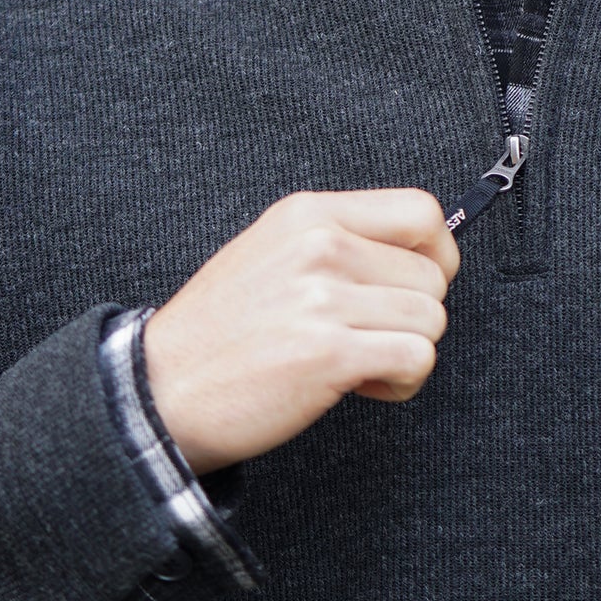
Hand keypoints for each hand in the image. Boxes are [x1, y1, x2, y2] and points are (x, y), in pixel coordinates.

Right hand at [141, 190, 460, 474]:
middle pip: (434, 275)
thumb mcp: (271, 252)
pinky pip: (417, 359)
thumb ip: (337, 240)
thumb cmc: (219, 330)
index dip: (437, 253)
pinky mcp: (330, 354)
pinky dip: (401, 382)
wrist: (162, 389)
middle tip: (366, 337)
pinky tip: (361, 385)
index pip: (422, 211)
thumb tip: (415, 252)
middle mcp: (321, 246)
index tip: (417, 284)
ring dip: (406, 352)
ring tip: (359, 363)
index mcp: (308, 214)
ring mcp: (325, 299)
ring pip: (431, 320)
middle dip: (412, 315)